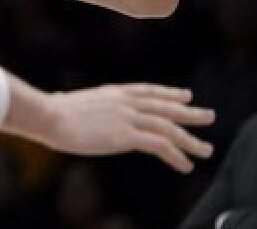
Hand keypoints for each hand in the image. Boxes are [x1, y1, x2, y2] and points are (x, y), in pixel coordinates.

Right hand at [42, 84, 213, 173]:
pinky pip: (159, 146)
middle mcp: (125, 102)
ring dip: (190, 140)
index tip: (186, 95)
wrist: (47, 115)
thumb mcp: (67, 101)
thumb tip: (59, 99)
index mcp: (113, 93)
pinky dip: (176, 156)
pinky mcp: (125, 136)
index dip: (169, 93)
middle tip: (209, 116)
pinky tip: (186, 165)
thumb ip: (71, 101)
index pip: (149, 90)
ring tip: (206, 149)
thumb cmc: (50, 110)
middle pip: (165, 106)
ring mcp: (127, 118)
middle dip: (189, 112)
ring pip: (168, 128)